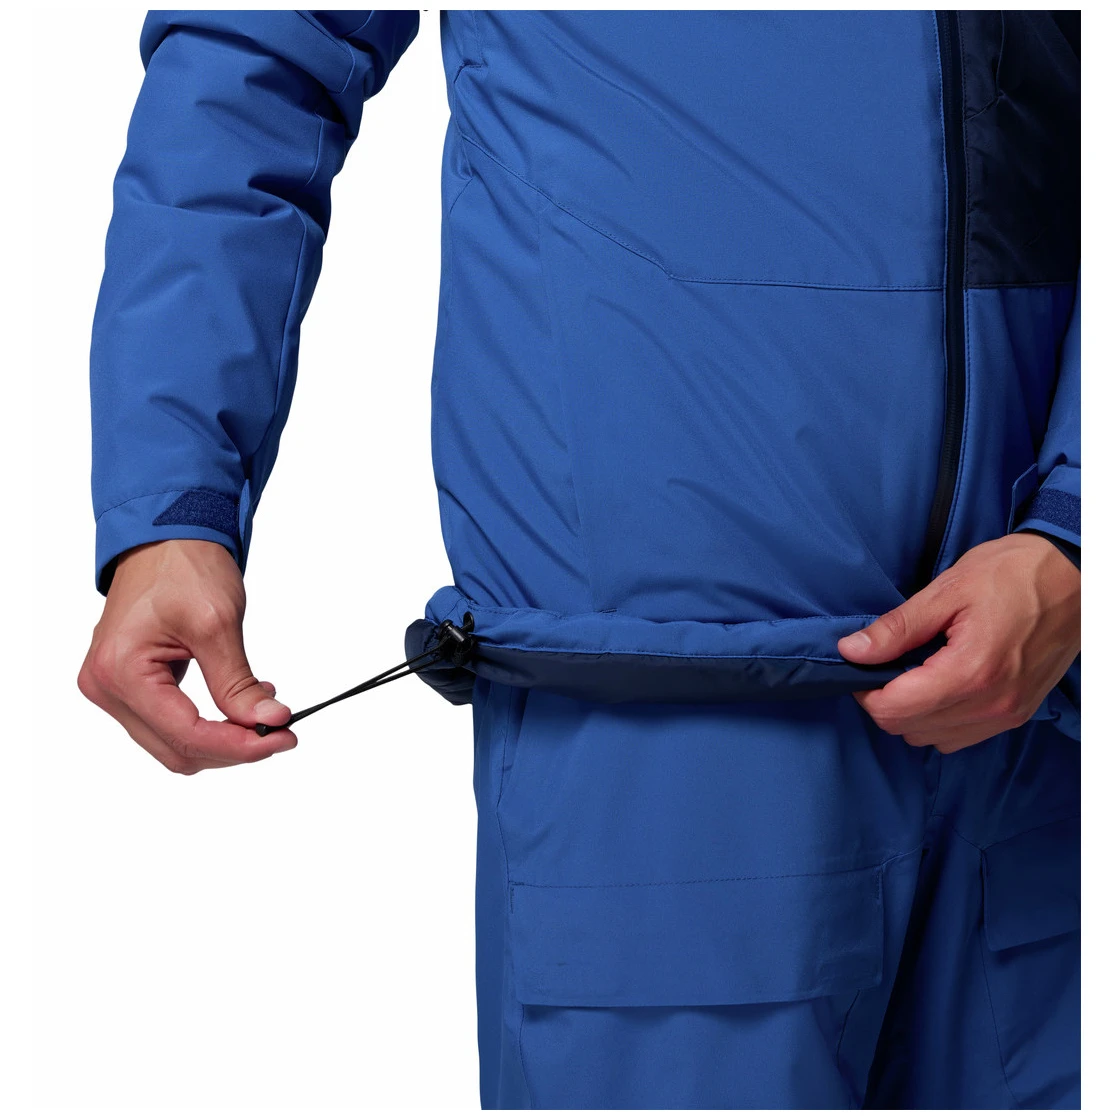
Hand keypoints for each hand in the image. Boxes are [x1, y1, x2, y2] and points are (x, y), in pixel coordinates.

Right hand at [78, 539, 296, 773]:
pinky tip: (241, 702)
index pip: (185, 734)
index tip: (283, 737)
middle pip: (177, 748)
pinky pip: (169, 722)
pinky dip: (208, 722)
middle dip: (233, 748)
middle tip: (281, 732)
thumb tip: (268, 721)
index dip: (239, 745)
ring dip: (222, 737)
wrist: (166, 537)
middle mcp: (105, 687)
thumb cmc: (183, 565)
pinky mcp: (128, 685)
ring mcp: (112, 688)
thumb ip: (237, 682)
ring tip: (264, 711)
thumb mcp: (218, 623)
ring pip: (173, 742)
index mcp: (120, 671)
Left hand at [837, 533, 1079, 752]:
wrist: (1075, 575)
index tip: (863, 664)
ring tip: (915, 671)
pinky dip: (940, 719)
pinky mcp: (1018, 714)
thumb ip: (897, 628)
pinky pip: (962, 736)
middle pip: (908, 729)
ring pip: (933, 738)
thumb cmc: (1014, 573)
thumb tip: (852, 651)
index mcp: (970, 673)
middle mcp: (991, 704)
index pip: (893, 710)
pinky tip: (940, 684)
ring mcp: (1008, 714)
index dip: (866, 691)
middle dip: (886, 701)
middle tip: (887, 663)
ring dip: (912, 713)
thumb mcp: (947, 590)